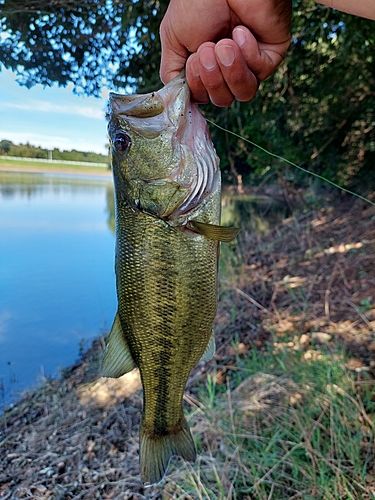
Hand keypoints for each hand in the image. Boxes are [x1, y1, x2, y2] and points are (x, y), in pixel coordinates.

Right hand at [159, 0, 291, 105]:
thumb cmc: (197, 1)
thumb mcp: (173, 40)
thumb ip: (173, 74)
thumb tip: (178, 99)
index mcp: (206, 68)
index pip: (203, 98)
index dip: (198, 87)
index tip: (193, 61)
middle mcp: (228, 69)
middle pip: (223, 100)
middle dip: (213, 79)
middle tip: (207, 50)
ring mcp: (251, 63)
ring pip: (244, 93)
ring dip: (230, 71)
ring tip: (223, 45)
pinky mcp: (271, 54)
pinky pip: (260, 71)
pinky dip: (247, 53)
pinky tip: (241, 31)